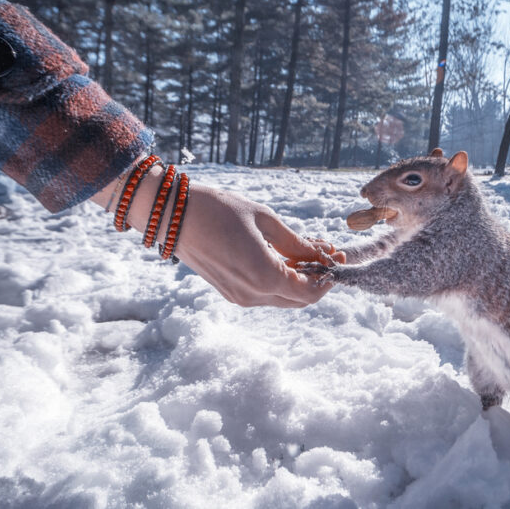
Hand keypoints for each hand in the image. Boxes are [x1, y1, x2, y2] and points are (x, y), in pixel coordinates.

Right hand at [92, 165, 338, 306]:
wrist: (173, 215)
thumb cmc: (219, 210)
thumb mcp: (265, 221)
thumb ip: (296, 243)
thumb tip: (321, 254)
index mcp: (264, 277)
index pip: (310, 292)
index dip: (328, 278)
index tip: (337, 258)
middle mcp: (253, 295)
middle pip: (298, 300)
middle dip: (317, 279)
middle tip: (328, 254)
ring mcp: (239, 297)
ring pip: (282, 298)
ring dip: (299, 279)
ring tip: (308, 249)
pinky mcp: (230, 292)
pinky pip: (264, 292)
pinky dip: (280, 279)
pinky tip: (286, 256)